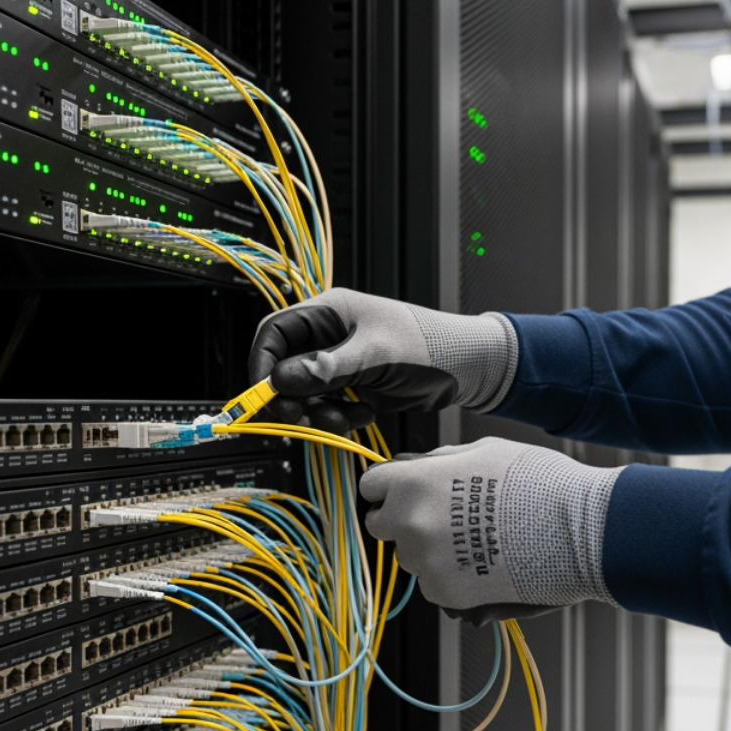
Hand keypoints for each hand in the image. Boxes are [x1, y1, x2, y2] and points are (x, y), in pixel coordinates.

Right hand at [247, 288, 516, 432]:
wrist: (467, 369)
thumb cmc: (429, 345)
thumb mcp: (376, 355)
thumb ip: (328, 367)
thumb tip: (283, 379)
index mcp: (329, 312)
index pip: (275, 332)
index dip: (263, 362)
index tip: (265, 394)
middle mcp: (331, 336)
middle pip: (286, 368)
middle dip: (293, 396)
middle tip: (301, 418)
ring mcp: (343, 362)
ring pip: (307, 393)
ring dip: (320, 412)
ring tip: (347, 417)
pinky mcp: (356, 386)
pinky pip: (330, 406)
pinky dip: (341, 416)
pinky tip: (365, 413)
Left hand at [358, 437, 622, 625]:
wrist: (575, 529)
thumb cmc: (535, 482)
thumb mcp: (482, 451)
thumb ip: (438, 461)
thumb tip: (413, 465)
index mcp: (412, 482)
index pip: (371, 486)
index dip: (388, 487)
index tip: (402, 492)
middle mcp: (410, 523)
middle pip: (381, 525)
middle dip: (403, 520)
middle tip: (440, 518)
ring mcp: (425, 562)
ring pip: (409, 557)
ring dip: (428, 550)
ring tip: (472, 541)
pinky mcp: (444, 593)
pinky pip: (432, 584)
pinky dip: (449, 577)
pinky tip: (482, 563)